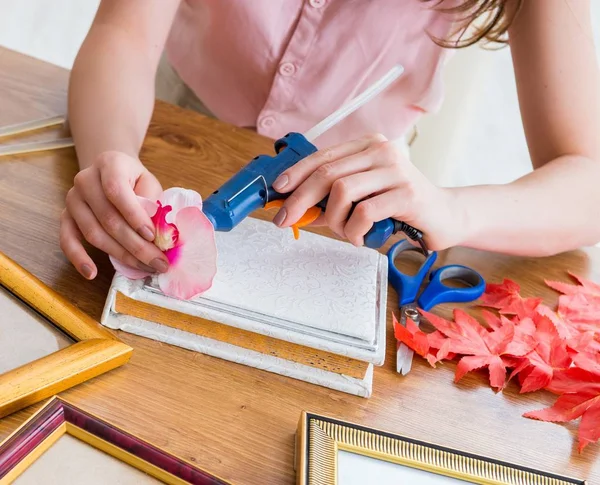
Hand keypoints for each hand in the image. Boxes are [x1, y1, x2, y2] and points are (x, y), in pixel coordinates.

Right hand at [60, 151, 167, 279]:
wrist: (111, 171)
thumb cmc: (135, 180)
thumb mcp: (149, 183)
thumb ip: (153, 204)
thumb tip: (162, 236)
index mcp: (109, 164)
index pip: (116, 191)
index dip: (134, 215)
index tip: (153, 236)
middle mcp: (85, 180)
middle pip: (108, 218)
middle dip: (136, 245)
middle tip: (158, 262)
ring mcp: (72, 199)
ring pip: (93, 233)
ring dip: (120, 255)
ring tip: (144, 268)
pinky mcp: (65, 216)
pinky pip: (67, 240)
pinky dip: (78, 258)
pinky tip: (91, 273)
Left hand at [271, 133, 461, 249]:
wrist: (445, 215)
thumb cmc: (399, 206)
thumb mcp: (361, 198)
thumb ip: (332, 199)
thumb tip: (295, 208)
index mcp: (368, 145)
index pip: (322, 157)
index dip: (295, 174)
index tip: (277, 192)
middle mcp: (381, 150)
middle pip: (327, 173)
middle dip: (300, 199)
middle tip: (285, 219)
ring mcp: (396, 169)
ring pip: (342, 191)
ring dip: (334, 220)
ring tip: (344, 232)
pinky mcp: (407, 193)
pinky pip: (364, 212)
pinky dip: (354, 230)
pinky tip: (360, 237)